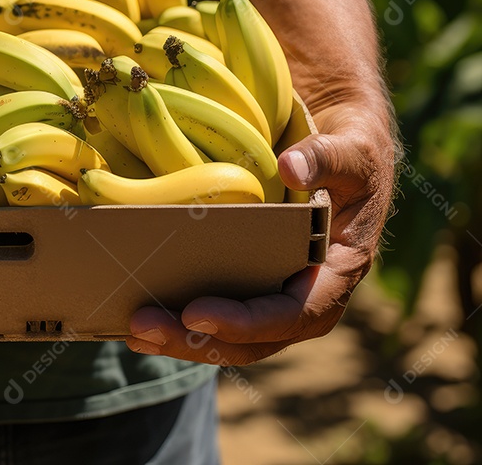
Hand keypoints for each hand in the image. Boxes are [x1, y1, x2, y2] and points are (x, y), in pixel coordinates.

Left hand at [125, 99, 396, 364]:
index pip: (295, 313)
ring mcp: (274, 289)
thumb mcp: (351, 149)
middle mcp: (305, 292)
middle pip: (254, 339)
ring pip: (230, 334)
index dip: (248, 321)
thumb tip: (290, 167)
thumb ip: (327, 157)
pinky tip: (135, 312)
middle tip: (142, 327)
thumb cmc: (351, 148)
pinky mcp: (248, 279)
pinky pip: (215, 306)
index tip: (197, 313)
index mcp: (336, 272)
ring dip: (180, 337)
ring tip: (132, 330)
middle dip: (198, 340)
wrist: (340, 142)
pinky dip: (178, 315)